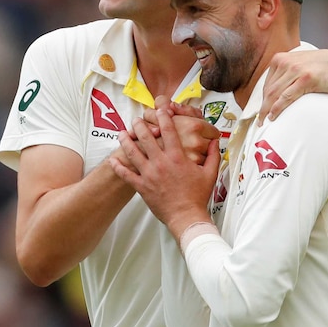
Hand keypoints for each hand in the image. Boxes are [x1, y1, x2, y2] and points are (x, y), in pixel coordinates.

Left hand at [111, 106, 220, 233]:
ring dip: (126, 141)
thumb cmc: (197, 196)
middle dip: (140, 125)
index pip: (169, 130)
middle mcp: (161, 162)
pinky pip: (126, 175)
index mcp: (177, 157)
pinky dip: (118, 167)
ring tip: (122, 133)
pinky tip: (112, 160)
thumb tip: (215, 142)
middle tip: (136, 119)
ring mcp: (149, 174)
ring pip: (133, 153)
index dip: (164, 117)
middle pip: (146, 138)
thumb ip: (213, 156)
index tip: (160, 109)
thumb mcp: (210, 173)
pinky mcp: (142, 187)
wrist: (186, 217)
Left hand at [259, 49, 327, 124]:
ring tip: (264, 122)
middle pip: (269, 90)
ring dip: (267, 110)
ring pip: (275, 94)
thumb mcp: (300, 64)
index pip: (267, 83)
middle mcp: (286, 62)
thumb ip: (287, 72)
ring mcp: (296, 70)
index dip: (262, 99)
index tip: (260, 111)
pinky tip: (274, 116)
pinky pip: (286, 96)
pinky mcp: (306, 78)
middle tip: (259, 121)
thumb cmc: (323, 68)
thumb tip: (275, 89)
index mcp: (281, 58)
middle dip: (262, 107)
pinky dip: (277, 108)